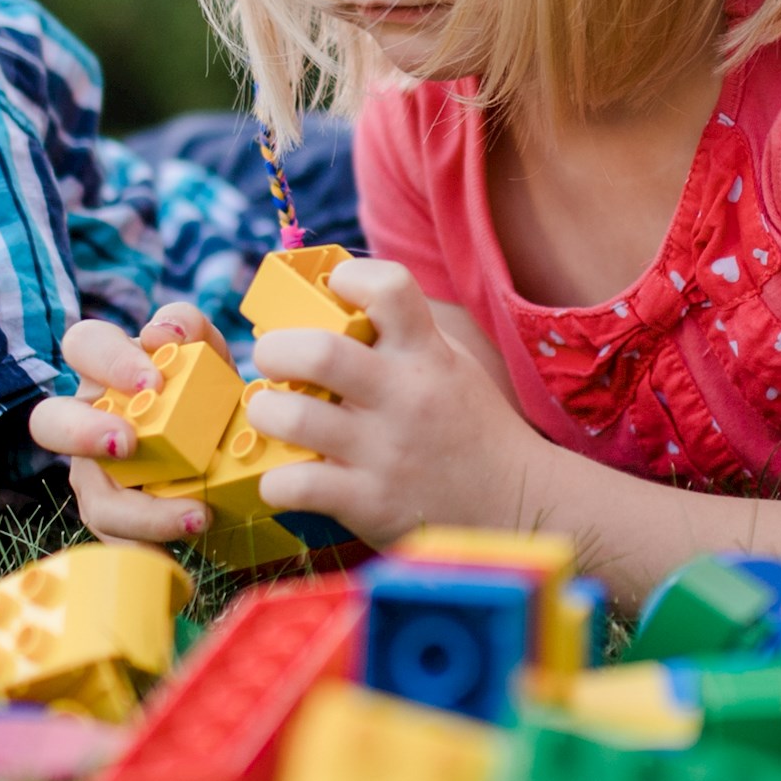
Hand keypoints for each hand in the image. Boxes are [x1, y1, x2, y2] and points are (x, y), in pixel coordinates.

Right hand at [24, 302, 239, 546]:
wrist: (232, 450)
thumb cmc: (206, 393)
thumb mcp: (210, 357)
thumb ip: (194, 330)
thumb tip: (168, 331)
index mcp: (107, 370)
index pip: (84, 345)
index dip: (111, 360)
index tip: (153, 379)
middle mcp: (88, 420)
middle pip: (49, 422)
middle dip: (82, 433)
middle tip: (128, 442)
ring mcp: (96, 474)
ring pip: (95, 498)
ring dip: (141, 512)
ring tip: (195, 514)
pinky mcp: (115, 518)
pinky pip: (122, 541)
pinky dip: (156, 546)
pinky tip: (190, 544)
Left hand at [230, 259, 560, 547]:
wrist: (515, 503)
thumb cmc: (468, 426)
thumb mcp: (449, 364)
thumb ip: (401, 333)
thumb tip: (334, 295)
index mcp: (426, 354)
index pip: (388, 288)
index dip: (348, 278)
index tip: (333, 293)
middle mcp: (404, 397)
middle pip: (319, 352)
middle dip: (275, 349)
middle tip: (274, 361)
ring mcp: (385, 452)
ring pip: (292, 418)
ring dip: (266, 412)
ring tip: (272, 415)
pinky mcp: (368, 502)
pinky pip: (295, 484)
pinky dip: (275, 481)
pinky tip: (287, 477)